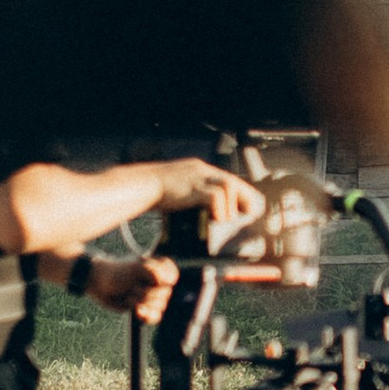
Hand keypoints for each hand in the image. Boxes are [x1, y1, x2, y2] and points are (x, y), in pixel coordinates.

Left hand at [82, 247, 176, 319]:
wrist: (99, 284)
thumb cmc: (117, 272)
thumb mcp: (135, 268)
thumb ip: (154, 272)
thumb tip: (168, 282)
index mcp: (160, 268)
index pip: (173, 277)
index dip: (163, 281)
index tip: (151, 278)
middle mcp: (158, 283)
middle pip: (165, 294)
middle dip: (146, 293)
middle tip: (132, 286)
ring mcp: (151, 297)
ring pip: (159, 306)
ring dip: (141, 303)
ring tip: (129, 296)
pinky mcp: (145, 309)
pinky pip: (155, 317)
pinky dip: (146, 316)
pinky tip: (137, 312)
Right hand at [153, 157, 267, 251]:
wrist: (137, 185)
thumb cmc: (154, 191)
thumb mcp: (177, 189)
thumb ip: (191, 195)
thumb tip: (203, 211)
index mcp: (198, 170)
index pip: (227, 179)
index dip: (239, 194)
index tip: (247, 207)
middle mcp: (201, 170)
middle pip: (232, 181)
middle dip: (245, 198)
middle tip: (251, 214)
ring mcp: (197, 177)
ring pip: (228, 186)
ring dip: (233, 205)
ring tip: (232, 219)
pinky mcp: (192, 187)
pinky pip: (214, 197)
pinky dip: (220, 209)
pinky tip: (219, 219)